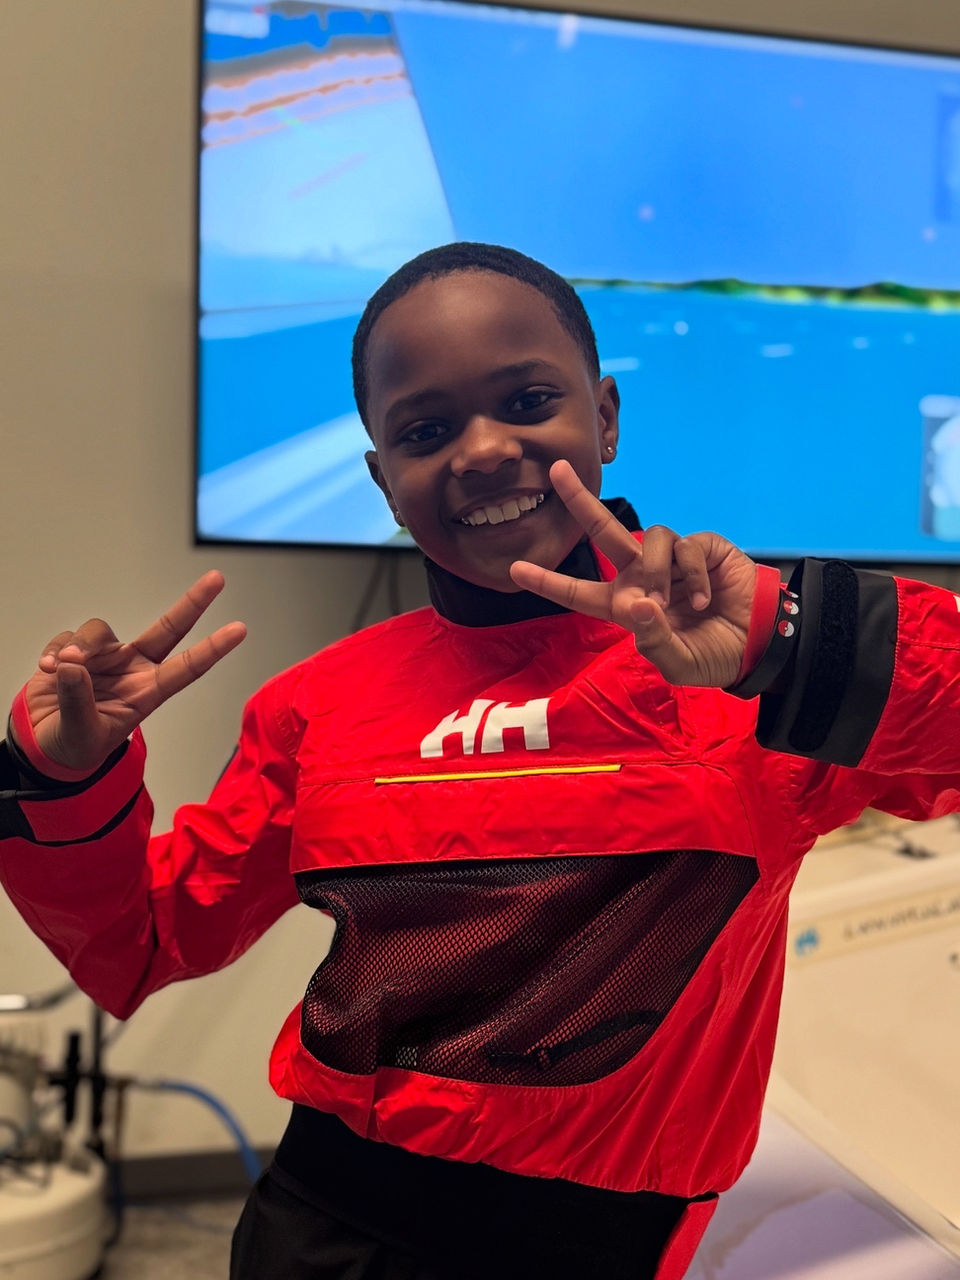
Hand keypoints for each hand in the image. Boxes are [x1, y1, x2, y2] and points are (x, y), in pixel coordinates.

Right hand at [16, 571, 246, 774]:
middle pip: (167, 629)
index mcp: (148, 692)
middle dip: (192, 603)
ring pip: (100, 632)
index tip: (240, 630)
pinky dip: (53, 651)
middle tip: (217, 579)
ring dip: (80, 646)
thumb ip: (79, 704)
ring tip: (61, 667)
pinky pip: (67, 638)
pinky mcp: (74, 650)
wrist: (46, 745)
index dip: (213, 648)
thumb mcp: (83, 736)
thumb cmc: (77, 745)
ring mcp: (106, 657)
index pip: (187, 668)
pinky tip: (46, 669)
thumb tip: (72, 666)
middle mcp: (133, 668)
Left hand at [509, 461, 756, 686]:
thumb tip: (641, 605)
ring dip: (658, 571)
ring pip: (648, 538)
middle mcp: (643, 576)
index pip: (580, 593)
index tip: (515, 569)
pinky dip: (693, 575)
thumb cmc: (714, 656)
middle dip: (580, 501)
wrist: (758, 645)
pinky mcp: (701, 547)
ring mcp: (671, 559)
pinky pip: (685, 547)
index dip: (549, 581)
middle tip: (555, 470)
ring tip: (676, 604)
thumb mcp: (680, 664)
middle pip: (603, 532)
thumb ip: (655, 641)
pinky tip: (705, 598)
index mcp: (627, 607)